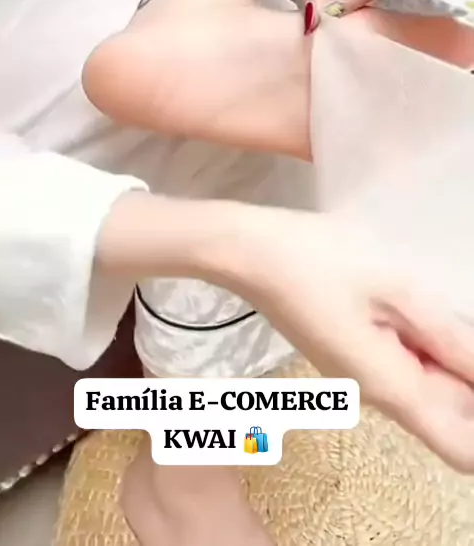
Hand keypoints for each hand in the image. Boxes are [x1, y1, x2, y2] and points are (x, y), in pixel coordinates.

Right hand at [240, 205, 473, 472]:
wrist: (249, 251)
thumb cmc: (319, 261)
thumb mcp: (397, 289)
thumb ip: (450, 337)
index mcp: (388, 386)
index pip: (461, 449)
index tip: (473, 368)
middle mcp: (373, 394)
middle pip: (445, 412)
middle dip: (467, 375)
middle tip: (452, 322)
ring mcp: (355, 375)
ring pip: (423, 383)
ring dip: (446, 354)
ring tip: (433, 307)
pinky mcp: (345, 352)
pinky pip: (399, 362)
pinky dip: (421, 341)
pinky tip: (412, 303)